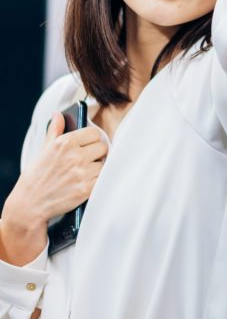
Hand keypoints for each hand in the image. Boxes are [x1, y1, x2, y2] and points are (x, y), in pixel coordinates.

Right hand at [0, 114, 106, 264]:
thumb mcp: (43, 150)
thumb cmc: (36, 177)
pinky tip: (87, 182)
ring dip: (97, 168)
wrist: (30, 204)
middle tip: (88, 159)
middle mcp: (75, 156)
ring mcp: (82, 173)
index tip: (89, 144)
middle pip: (103, 146)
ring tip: (84, 172)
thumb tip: (59, 114)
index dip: (92, 139)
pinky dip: (97, 180)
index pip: (94, 133)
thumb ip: (54, 131)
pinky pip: (103, 178)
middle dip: (97, 153)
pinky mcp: (87, 188)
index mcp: (64, 143)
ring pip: (104, 163)